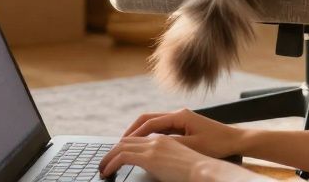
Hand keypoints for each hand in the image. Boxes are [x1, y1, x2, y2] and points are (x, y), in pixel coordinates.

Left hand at [98, 135, 221, 181]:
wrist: (206, 170)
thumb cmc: (198, 170)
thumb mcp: (179, 162)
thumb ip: (165, 161)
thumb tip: (156, 169)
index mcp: (164, 139)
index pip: (138, 138)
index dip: (124, 146)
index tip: (116, 156)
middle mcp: (157, 139)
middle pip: (127, 140)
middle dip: (113, 151)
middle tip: (104, 162)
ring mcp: (153, 146)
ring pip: (122, 146)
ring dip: (109, 157)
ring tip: (102, 168)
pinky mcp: (150, 157)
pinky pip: (123, 157)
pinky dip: (111, 163)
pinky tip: (107, 171)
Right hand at [110, 109, 244, 159]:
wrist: (236, 140)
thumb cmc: (218, 143)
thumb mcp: (193, 146)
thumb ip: (171, 144)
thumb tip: (151, 145)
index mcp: (180, 116)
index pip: (150, 123)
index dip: (134, 133)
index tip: (122, 143)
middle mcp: (178, 114)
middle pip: (148, 118)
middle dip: (133, 130)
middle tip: (119, 142)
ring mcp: (181, 119)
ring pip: (154, 123)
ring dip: (141, 132)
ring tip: (128, 144)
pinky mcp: (184, 125)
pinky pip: (162, 128)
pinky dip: (150, 135)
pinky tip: (145, 146)